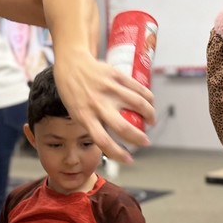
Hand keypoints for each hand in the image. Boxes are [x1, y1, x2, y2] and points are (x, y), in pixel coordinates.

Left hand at [52, 48, 154, 163]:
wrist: (71, 62)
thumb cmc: (72, 90)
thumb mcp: (76, 111)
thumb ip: (92, 124)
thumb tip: (111, 139)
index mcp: (84, 116)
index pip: (103, 141)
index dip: (118, 154)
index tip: (129, 160)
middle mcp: (97, 104)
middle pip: (123, 127)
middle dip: (138, 138)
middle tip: (146, 142)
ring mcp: (107, 89)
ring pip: (137, 104)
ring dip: (149, 115)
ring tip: (151, 121)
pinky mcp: (115, 75)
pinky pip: (137, 88)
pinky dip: (148, 98)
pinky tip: (150, 103)